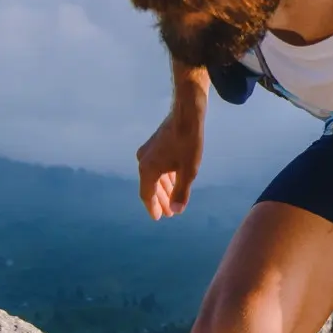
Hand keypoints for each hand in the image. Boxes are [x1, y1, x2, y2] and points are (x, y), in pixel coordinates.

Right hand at [136, 102, 203, 220]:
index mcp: (148, 169)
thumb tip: (176, 210)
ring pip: (154, 176)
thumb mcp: (188, 171)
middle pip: (150, 186)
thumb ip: (181, 192)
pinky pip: (157, 166)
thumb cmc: (189, 143)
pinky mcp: (154, 144)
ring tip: (172, 200)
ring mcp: (148, 151)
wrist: (187, 114)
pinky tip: (173, 182)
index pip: (147, 194)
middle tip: (169, 213)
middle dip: (160, 200)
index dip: (153, 208)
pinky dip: (164, 177)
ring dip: (163, 189)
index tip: (158, 218)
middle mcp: (143, 160)